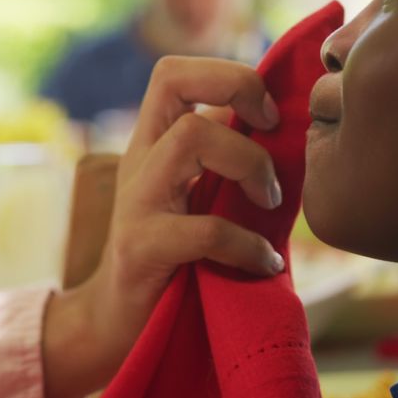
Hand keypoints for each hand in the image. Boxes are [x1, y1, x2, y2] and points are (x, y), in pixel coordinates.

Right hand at [43, 57, 283, 397]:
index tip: (269, 115)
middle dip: (239, 92)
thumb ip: (223, 160)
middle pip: (173, 80)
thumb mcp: (195, 196)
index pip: (173, 72)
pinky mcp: (140, 250)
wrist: (118, 325)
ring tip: (270, 204)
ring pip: (189, 140)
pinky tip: (264, 264)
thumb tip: (279, 124)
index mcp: (152, 144)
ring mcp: (135, 203)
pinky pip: (203, 230)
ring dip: (249, 164)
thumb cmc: (173, 258)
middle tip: (274, 135)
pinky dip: (247, 244)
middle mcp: (138, 162)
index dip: (228, 75)